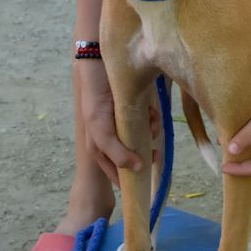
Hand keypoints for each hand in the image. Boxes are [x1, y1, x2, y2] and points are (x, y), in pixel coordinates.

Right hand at [78, 59, 158, 184]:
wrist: (99, 65)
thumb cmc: (95, 98)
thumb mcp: (100, 128)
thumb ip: (116, 152)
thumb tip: (138, 169)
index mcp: (100, 147)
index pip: (116, 173)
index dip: (130, 180)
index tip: (145, 185)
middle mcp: (113, 138)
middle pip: (134, 157)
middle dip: (145, 154)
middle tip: (154, 153)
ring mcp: (125, 125)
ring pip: (144, 139)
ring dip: (150, 133)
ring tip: (152, 123)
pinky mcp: (136, 111)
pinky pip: (149, 122)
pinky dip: (153, 120)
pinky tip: (152, 114)